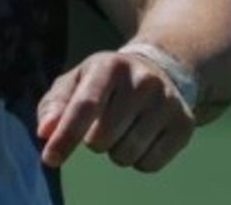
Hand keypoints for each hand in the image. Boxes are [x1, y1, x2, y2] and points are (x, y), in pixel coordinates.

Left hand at [34, 49, 194, 172]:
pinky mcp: (184, 124)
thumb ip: (54, 105)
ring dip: (116, 151)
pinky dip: (139, 160)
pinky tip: (142, 137)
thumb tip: (46, 132)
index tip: (50, 159)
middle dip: (94, 141)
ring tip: (123, 129)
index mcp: (109, 65)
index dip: (65, 136)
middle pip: (102, 138)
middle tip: (103, 124)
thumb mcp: (76, 82)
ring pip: (126, 155)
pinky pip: (149, 164)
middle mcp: (142, 80)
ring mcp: (167, 102)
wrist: (157, 70)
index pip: (84, 106)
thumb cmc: (105, 82)